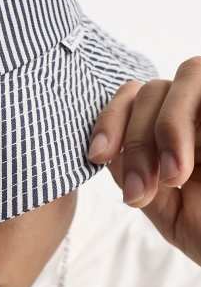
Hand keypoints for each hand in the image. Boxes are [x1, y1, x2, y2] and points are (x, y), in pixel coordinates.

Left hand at [87, 57, 200, 266]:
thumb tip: (107, 150)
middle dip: (136, 140)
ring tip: (174, 177)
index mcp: (178, 133)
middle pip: (152, 90)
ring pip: (187, 76)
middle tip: (140, 191)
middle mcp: (200, 115)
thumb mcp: (169, 211)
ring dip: (169, 126)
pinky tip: (191, 167)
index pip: (134, 99)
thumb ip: (136, 176)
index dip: (109, 120)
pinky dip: (190, 126)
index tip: (97, 156)